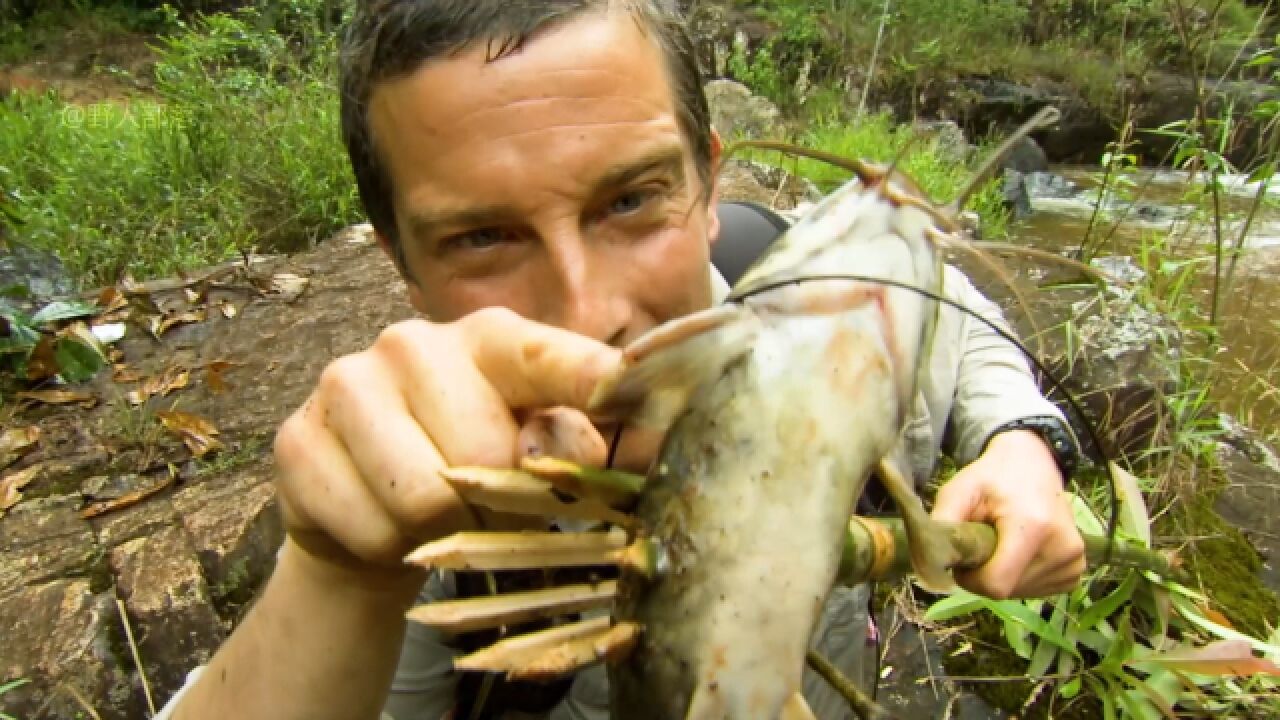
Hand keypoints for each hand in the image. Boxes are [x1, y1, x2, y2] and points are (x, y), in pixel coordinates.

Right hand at [272, 307, 621, 578]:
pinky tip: (385, 521)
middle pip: (483, 454)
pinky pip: (370, 527)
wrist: (370, 513)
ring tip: (435, 512)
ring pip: (424, 497)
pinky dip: (389, 548)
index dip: (589, 376)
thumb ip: (568, 443)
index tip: (623, 387)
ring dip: (441, 529)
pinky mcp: (298, 439)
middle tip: (480, 501)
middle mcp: (413, 343)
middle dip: (494, 500)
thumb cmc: (474, 471)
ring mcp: (346, 383)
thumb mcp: (534, 452)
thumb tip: (586, 452)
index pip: (547, 355)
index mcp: (490, 338)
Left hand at [931, 429, 1084, 597]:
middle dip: (985, 574)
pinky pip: (1037, 591)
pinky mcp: (1077, 570)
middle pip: (1007, 590)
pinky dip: (1021, 578)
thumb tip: (931, 562)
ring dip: (1002, 576)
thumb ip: (943, 524)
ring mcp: (1073, 561)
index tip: (964, 557)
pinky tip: (1019, 552)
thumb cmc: (992, 477)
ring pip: (1020, 593)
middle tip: (982, 543)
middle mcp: (1062, 549)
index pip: (995, 585)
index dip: (970, 578)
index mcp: (1033, 527)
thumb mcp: (959, 490)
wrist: (1033, 462)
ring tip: (1002, 543)